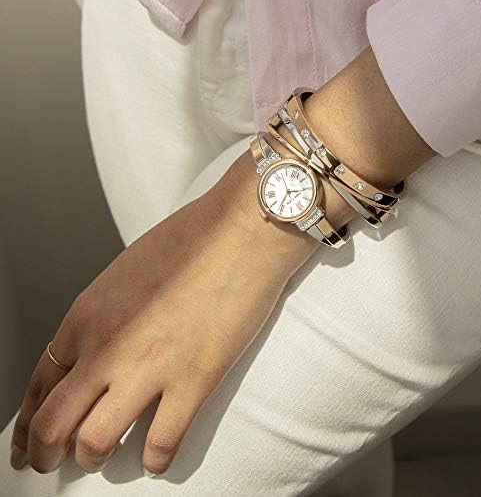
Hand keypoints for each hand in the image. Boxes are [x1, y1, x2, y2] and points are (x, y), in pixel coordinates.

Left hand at [10, 153, 315, 476]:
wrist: (241, 229)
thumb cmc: (190, 240)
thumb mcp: (126, 273)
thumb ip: (105, 316)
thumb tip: (101, 351)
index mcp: (87, 315)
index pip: (39, 384)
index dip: (27, 421)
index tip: (29, 440)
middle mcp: (108, 346)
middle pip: (52, 424)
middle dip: (44, 453)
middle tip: (51, 462)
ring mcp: (149, 367)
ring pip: (94, 444)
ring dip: (93, 459)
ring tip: (103, 458)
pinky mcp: (194, 380)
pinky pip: (160, 446)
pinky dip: (153, 461)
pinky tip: (156, 456)